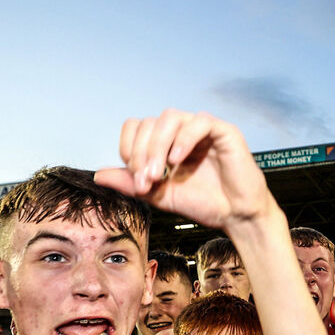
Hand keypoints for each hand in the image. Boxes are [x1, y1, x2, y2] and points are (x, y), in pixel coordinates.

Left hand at [94, 110, 273, 232]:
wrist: (236, 216)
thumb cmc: (204, 203)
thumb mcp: (159, 195)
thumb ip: (132, 184)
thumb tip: (99, 175)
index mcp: (165, 142)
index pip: (136, 127)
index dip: (130, 150)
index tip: (138, 181)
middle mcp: (182, 131)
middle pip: (149, 123)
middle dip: (142, 154)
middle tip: (147, 182)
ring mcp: (203, 129)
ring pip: (170, 118)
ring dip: (158, 146)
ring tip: (161, 174)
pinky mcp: (224, 131)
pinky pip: (199, 122)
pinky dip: (183, 139)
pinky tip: (178, 160)